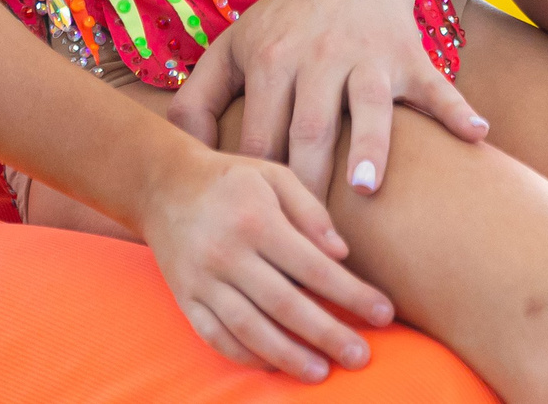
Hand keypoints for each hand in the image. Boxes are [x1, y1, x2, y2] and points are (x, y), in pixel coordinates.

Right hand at [137, 143, 395, 382]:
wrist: (162, 185)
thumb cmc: (231, 180)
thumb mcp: (273, 175)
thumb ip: (311, 210)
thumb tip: (342, 253)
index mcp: (256, 220)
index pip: (312, 266)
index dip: (351, 293)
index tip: (385, 313)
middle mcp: (227, 253)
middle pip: (284, 304)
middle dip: (327, 334)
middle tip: (360, 356)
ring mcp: (203, 280)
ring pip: (249, 328)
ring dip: (288, 356)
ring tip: (321, 373)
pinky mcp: (186, 299)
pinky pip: (216, 336)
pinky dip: (246, 356)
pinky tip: (274, 366)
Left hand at [169, 0, 486, 200]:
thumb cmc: (281, 21)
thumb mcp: (230, 47)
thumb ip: (196, 100)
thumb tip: (185, 157)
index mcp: (271, 61)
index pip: (260, 135)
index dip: (259, 183)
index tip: (260, 230)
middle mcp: (318, 57)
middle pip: (311, 130)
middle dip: (309, 184)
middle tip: (309, 243)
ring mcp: (367, 55)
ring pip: (370, 105)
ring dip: (371, 147)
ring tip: (367, 190)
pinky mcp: (408, 54)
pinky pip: (436, 84)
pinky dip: (458, 109)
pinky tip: (476, 135)